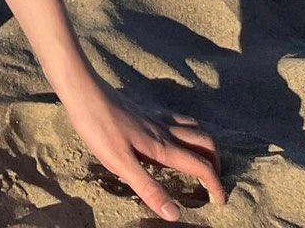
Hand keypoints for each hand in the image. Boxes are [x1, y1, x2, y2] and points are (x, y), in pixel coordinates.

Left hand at [65, 83, 223, 220]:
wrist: (83, 89)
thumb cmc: (99, 127)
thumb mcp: (120, 163)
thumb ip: (148, 188)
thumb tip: (175, 215)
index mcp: (163, 147)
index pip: (201, 166)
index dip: (215, 185)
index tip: (220, 201)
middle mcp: (165, 130)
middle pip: (204, 142)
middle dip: (215, 162)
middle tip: (213, 181)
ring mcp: (154, 118)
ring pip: (193, 127)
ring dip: (203, 144)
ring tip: (200, 160)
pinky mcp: (143, 110)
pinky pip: (176, 119)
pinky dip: (186, 129)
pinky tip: (172, 138)